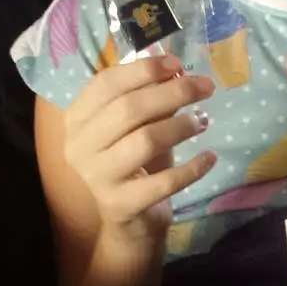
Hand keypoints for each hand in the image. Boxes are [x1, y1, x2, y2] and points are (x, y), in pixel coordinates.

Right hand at [59, 54, 217, 239]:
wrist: (128, 221)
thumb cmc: (132, 163)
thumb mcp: (135, 127)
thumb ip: (148, 99)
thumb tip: (178, 73)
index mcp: (76, 119)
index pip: (106, 84)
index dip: (143, 70)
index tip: (177, 64)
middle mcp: (79, 146)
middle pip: (128, 109)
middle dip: (172, 93)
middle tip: (205, 88)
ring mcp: (97, 177)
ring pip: (145, 140)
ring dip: (181, 126)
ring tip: (203, 121)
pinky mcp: (121, 205)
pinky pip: (163, 181)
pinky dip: (191, 168)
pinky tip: (210, 157)